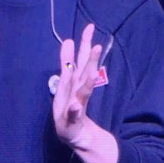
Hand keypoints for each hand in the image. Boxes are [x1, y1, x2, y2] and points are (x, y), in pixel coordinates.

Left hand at [53, 23, 101, 147]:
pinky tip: (76, 106)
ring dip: (87, 83)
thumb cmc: (70, 106)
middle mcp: (79, 90)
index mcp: (76, 80)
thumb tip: (68, 40)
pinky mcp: (74, 119)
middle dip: (91, 61)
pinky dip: (75, 110)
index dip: (85, 43)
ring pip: (83, 91)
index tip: (90, 27)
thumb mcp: (65, 81)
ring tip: (93, 73)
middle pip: (86, 73)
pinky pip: (74, 115)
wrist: (76, 135)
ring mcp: (78, 104)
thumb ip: (66, 62)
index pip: (82, 58)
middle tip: (98, 46)